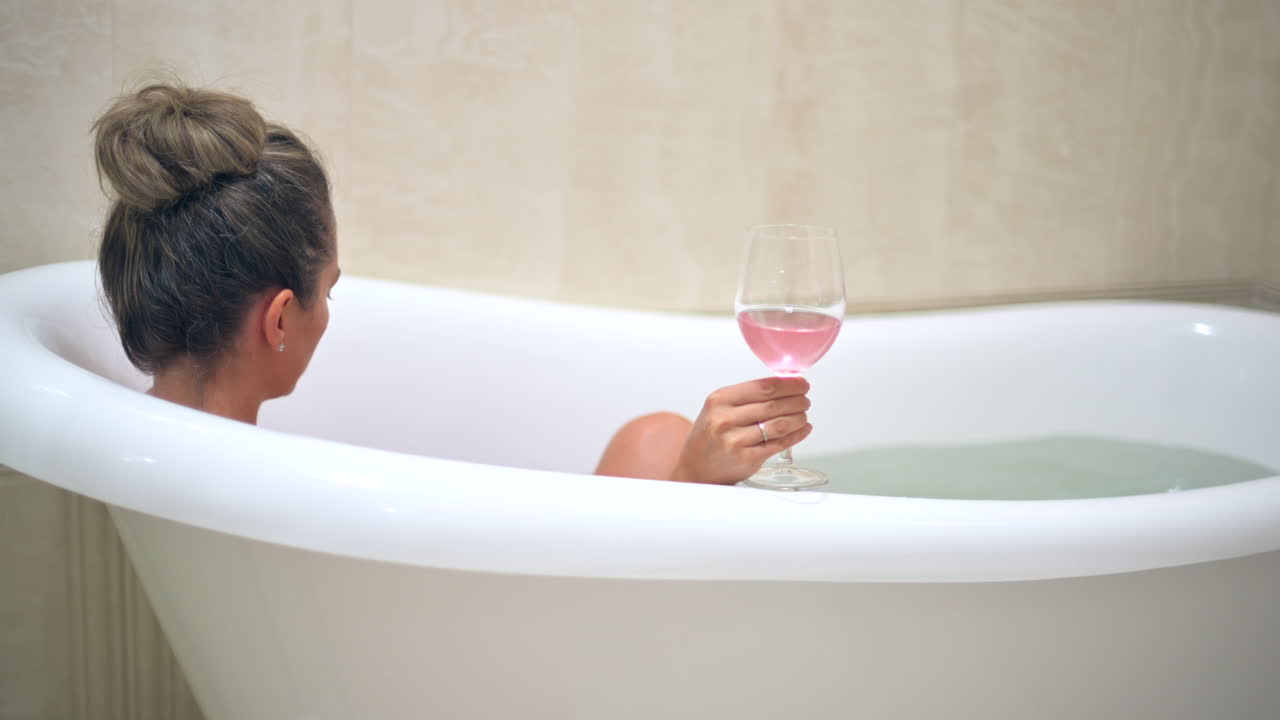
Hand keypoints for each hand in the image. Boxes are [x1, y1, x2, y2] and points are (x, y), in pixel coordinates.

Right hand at [670, 376, 812, 484]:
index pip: (762, 387)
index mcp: (719, 400)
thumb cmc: (710, 436)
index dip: (787, 385)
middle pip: (772, 405)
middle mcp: (724, 419)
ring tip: (804, 415)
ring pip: (778, 425)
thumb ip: (746, 398)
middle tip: (805, 400)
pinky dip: (795, 436)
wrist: (695, 468)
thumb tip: (784, 386)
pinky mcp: (746, 459)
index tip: (800, 384)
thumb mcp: (718, 409)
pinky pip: (778, 444)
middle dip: (796, 401)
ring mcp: (735, 440)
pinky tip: (802, 429)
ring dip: (798, 418)